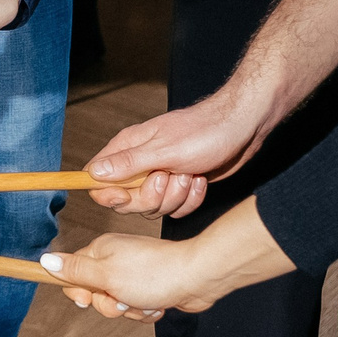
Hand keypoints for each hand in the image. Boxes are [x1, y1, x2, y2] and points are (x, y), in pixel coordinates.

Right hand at [38, 235, 189, 319]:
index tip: (87, 299)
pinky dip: (144, 310)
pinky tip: (157, 304)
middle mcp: (114, 259)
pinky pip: (134, 306)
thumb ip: (75, 271)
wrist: (197, 278)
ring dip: (129, 310)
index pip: (71, 272)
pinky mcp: (147, 287)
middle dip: (108, 304)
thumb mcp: (106, 275)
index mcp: (100, 250)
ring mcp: (132, 274)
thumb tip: (45, 260)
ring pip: (115, 303)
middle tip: (122, 300)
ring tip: (144, 301)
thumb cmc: (153, 274)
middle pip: (93, 292)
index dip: (77, 290)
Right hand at [84, 91, 269, 217]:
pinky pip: (176, 209)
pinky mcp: (181, 186)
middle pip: (127, 201)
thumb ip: (127, 163)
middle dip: (151, 198)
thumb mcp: (164, 149)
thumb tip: (94, 173)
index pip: (98, 179)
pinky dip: (191, 200)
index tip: (125, 196)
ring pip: (153, 208)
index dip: (108, 194)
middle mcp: (141, 163)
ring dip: (175, 197)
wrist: (244, 127)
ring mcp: (162, 176)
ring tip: (190, 174)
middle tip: (168, 178)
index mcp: (129, 148)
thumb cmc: (205, 131)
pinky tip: (200, 181)